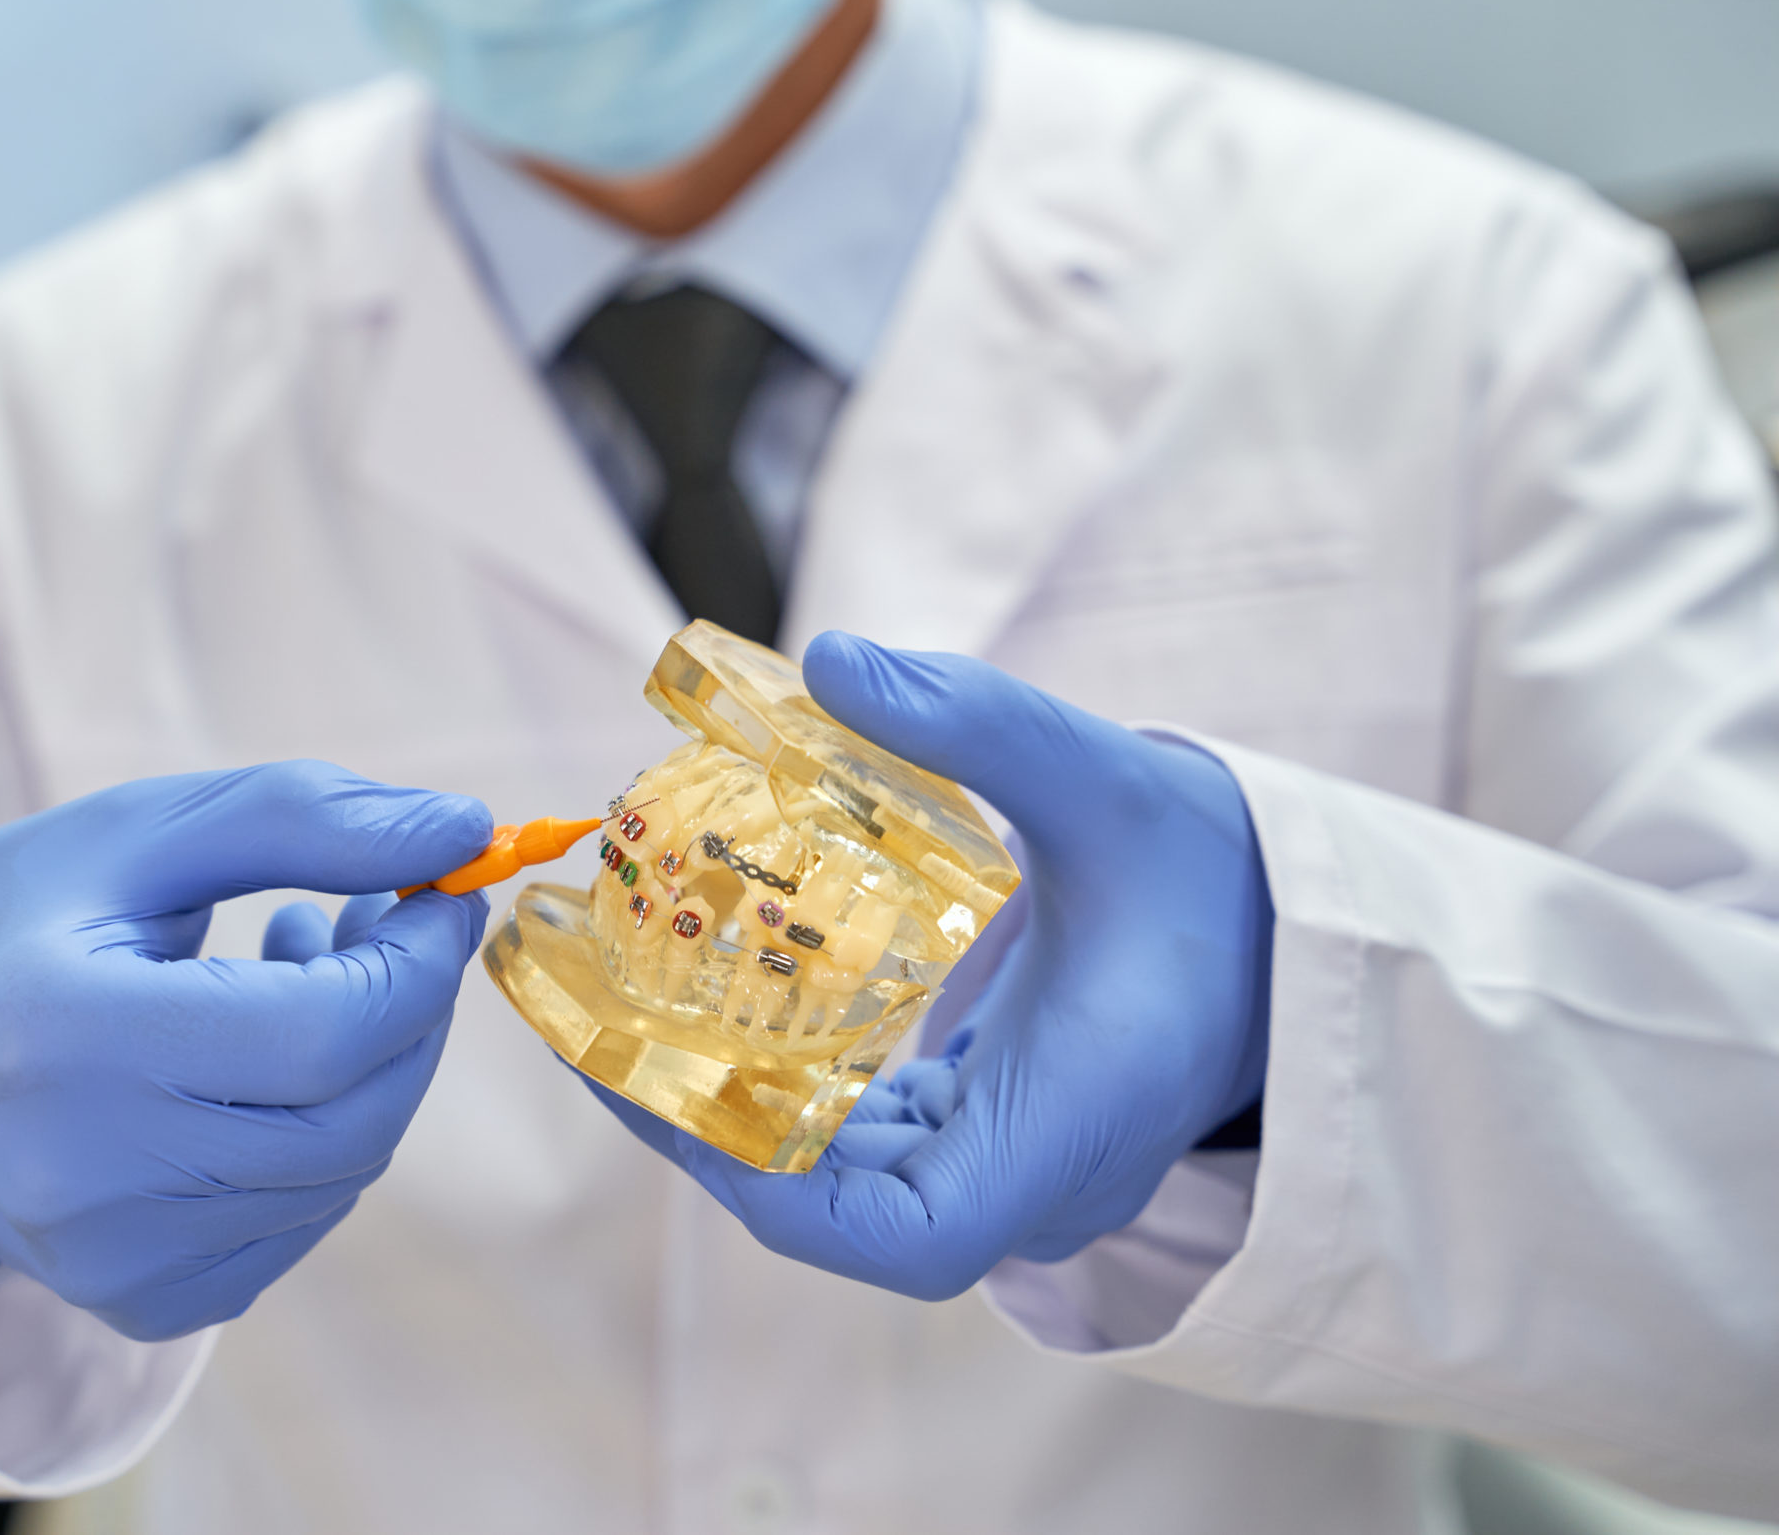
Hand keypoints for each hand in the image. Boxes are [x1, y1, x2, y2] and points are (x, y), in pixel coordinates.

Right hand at [0, 762, 490, 1340]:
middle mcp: (82, 1177)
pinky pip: (303, 1217)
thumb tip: (466, 829)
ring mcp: (114, 1262)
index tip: (444, 883)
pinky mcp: (145, 1303)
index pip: (320, 1032)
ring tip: (305, 960)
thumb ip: (301, 819)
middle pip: (350, 1115)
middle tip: (396, 916)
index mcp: (59, 1037)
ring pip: (343, 1170)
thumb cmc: (15, 924)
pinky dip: (322, 1129)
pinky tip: (266, 1057)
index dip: (417, 958)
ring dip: (370, 1060)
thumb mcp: (138, 833)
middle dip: (411, 1008)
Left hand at [597, 633, 1272, 1299]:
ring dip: (738, 1114)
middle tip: (597, 1030)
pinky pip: (876, 1147)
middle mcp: (1037, 1177)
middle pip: (842, 1214)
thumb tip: (829, 655)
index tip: (671, 1094)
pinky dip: (791, 1098)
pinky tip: (726, 1022)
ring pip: (850, 1185)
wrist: (1299, 929)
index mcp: (1069, 1129)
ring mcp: (1017, 1168)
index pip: (907, 1241)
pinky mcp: (999, 1133)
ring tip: (626, 1019)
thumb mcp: (1105, 777)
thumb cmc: (1219, 870)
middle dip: (710, 1133)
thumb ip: (978, 719)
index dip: (772, 1190)